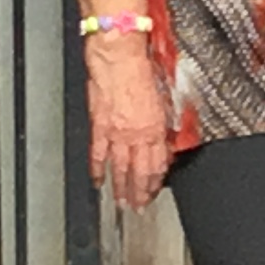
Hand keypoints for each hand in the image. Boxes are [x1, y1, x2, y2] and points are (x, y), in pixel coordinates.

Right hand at [84, 35, 170, 209]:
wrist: (118, 57)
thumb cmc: (141, 69)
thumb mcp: (164, 97)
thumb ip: (165, 121)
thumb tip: (167, 138)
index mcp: (155, 127)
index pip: (158, 163)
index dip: (157, 180)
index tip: (155, 191)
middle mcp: (137, 134)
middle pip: (140, 171)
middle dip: (140, 192)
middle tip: (138, 207)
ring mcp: (116, 133)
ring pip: (120, 168)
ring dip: (121, 187)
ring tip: (122, 202)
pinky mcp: (99, 126)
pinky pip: (98, 153)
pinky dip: (98, 170)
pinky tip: (98, 181)